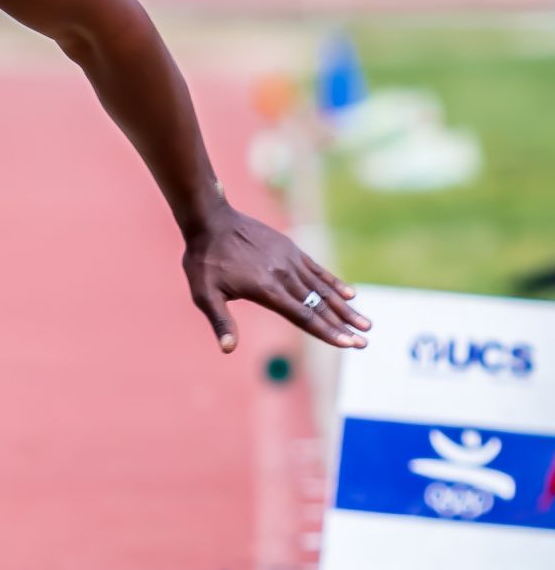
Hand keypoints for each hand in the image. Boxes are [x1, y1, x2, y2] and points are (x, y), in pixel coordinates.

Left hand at [183, 207, 369, 351]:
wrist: (211, 220)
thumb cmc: (204, 261)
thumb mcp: (204, 293)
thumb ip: (220, 321)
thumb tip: (227, 348)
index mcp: (267, 289)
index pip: (303, 316)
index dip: (327, 332)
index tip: (349, 344)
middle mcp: (284, 276)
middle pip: (319, 306)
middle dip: (343, 325)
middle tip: (364, 342)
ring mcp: (290, 261)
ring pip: (323, 289)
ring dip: (345, 308)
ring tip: (365, 323)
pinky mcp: (291, 250)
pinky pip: (317, 270)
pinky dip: (334, 283)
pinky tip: (350, 294)